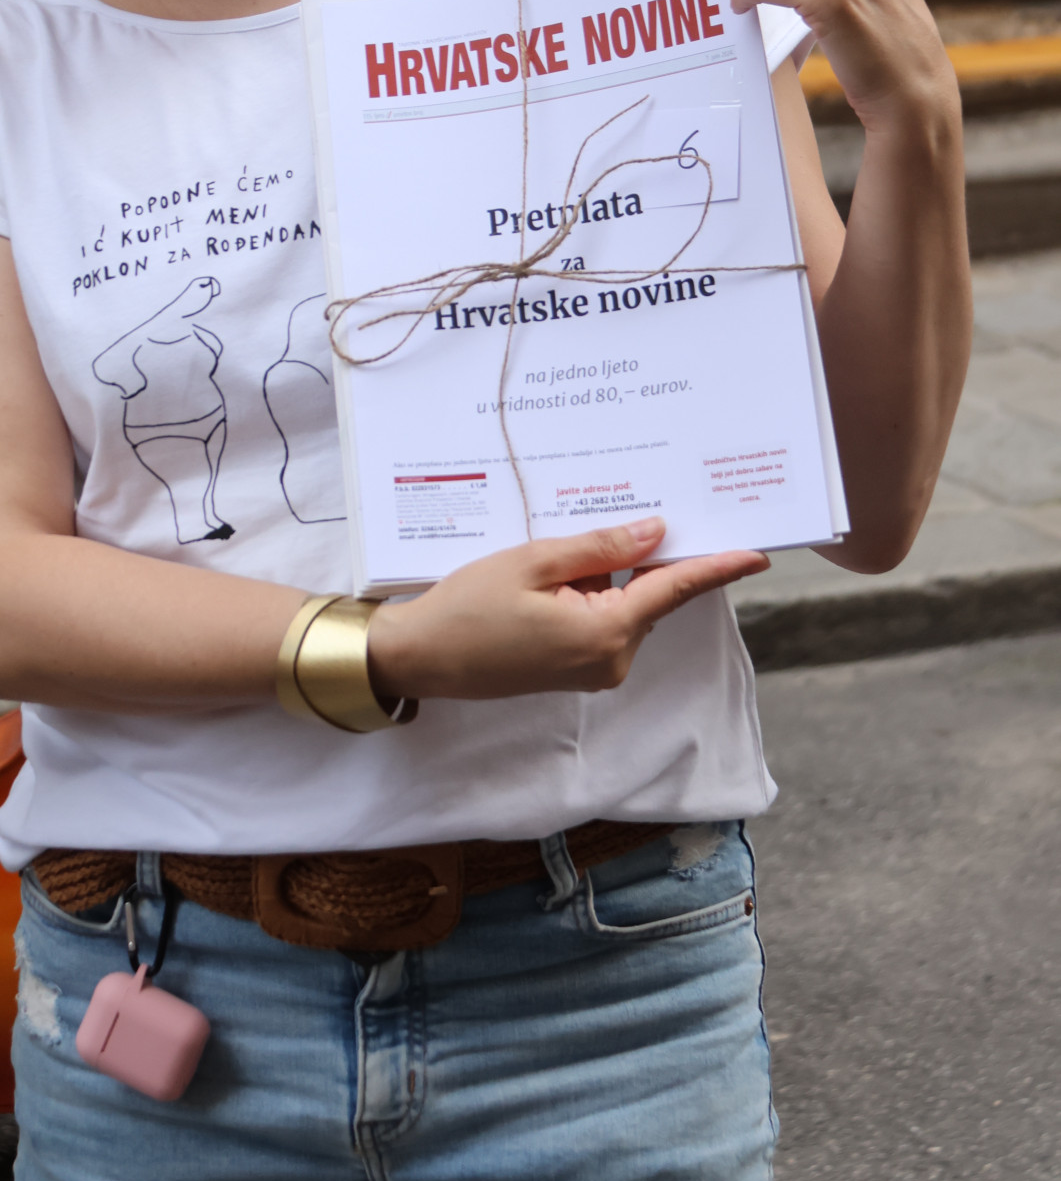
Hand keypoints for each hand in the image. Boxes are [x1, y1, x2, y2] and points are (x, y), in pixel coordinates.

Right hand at [366, 517, 766, 701]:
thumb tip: (654, 532)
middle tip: (624, 510)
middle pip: (647, 594)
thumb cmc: (469, 606)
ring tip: (557, 550)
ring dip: (605, 573)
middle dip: (638, 555)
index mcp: (606, 632)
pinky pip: (601, 620)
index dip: (716, 566)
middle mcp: (610, 659)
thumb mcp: (534, 561)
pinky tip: (554, 572)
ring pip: (623, 605)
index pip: (673, 589)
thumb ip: (600, 547)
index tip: (758, 552)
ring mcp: (593, 669)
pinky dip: (590, 592)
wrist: (422, 657)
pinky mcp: (575, 670)